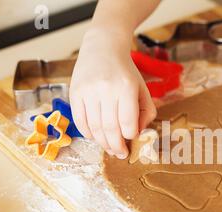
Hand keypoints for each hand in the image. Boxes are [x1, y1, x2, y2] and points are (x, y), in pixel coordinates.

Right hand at [70, 29, 156, 158]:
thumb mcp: (142, 89)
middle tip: (120, 154)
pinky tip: (96, 137)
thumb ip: (146, 112)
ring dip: (102, 143)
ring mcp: (88, 91)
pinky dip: (88, 134)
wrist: (102, 48)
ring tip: (110, 148)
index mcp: (126, 88)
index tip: (132, 139)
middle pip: (110, 129)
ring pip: (94, 128)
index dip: (130, 136)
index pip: (128, 123)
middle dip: (116, 146)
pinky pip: (80, 121)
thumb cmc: (126, 73)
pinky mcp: (75, 92)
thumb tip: (139, 133)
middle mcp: (106, 89)